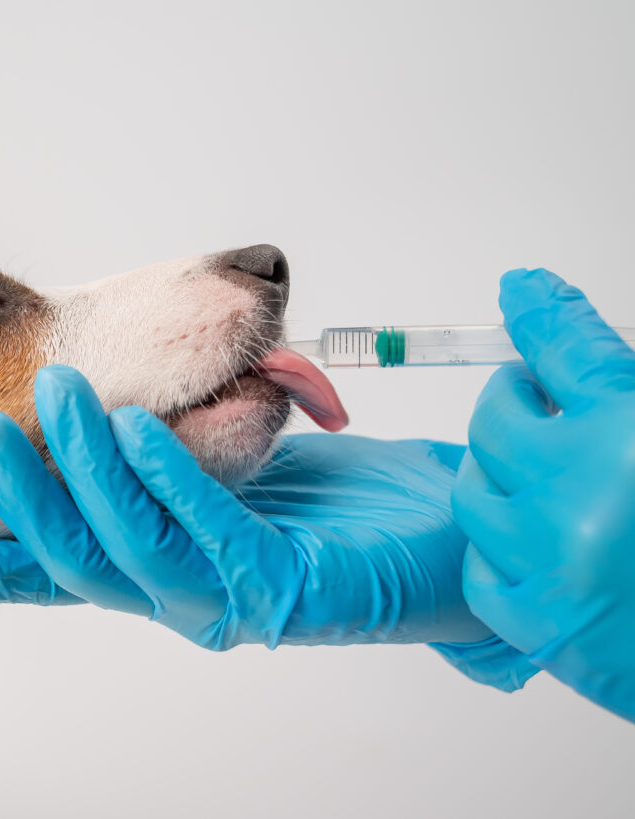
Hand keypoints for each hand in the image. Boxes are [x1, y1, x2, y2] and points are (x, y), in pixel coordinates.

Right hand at [0, 366, 517, 669]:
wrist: (444, 542)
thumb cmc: (332, 505)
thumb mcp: (227, 470)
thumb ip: (161, 455)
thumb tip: (100, 405)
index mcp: (156, 567)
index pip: (55, 564)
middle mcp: (177, 594)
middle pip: (74, 555)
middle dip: (18, 493)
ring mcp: (225, 598)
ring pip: (129, 542)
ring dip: (84, 469)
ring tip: (58, 396)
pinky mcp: (280, 589)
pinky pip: (210, 530)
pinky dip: (167, 476)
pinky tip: (140, 429)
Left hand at [453, 268, 634, 720]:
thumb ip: (628, 404)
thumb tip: (577, 369)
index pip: (570, 348)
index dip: (541, 313)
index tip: (520, 290)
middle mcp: (583, 491)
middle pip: (498, 415)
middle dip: (511, 398)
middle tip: (528, 397)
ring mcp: (549, 559)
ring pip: (473, 487)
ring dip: (494, 469)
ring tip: (530, 469)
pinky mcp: (533, 621)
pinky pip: (478, 561)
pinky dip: (498, 544)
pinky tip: (528, 538)